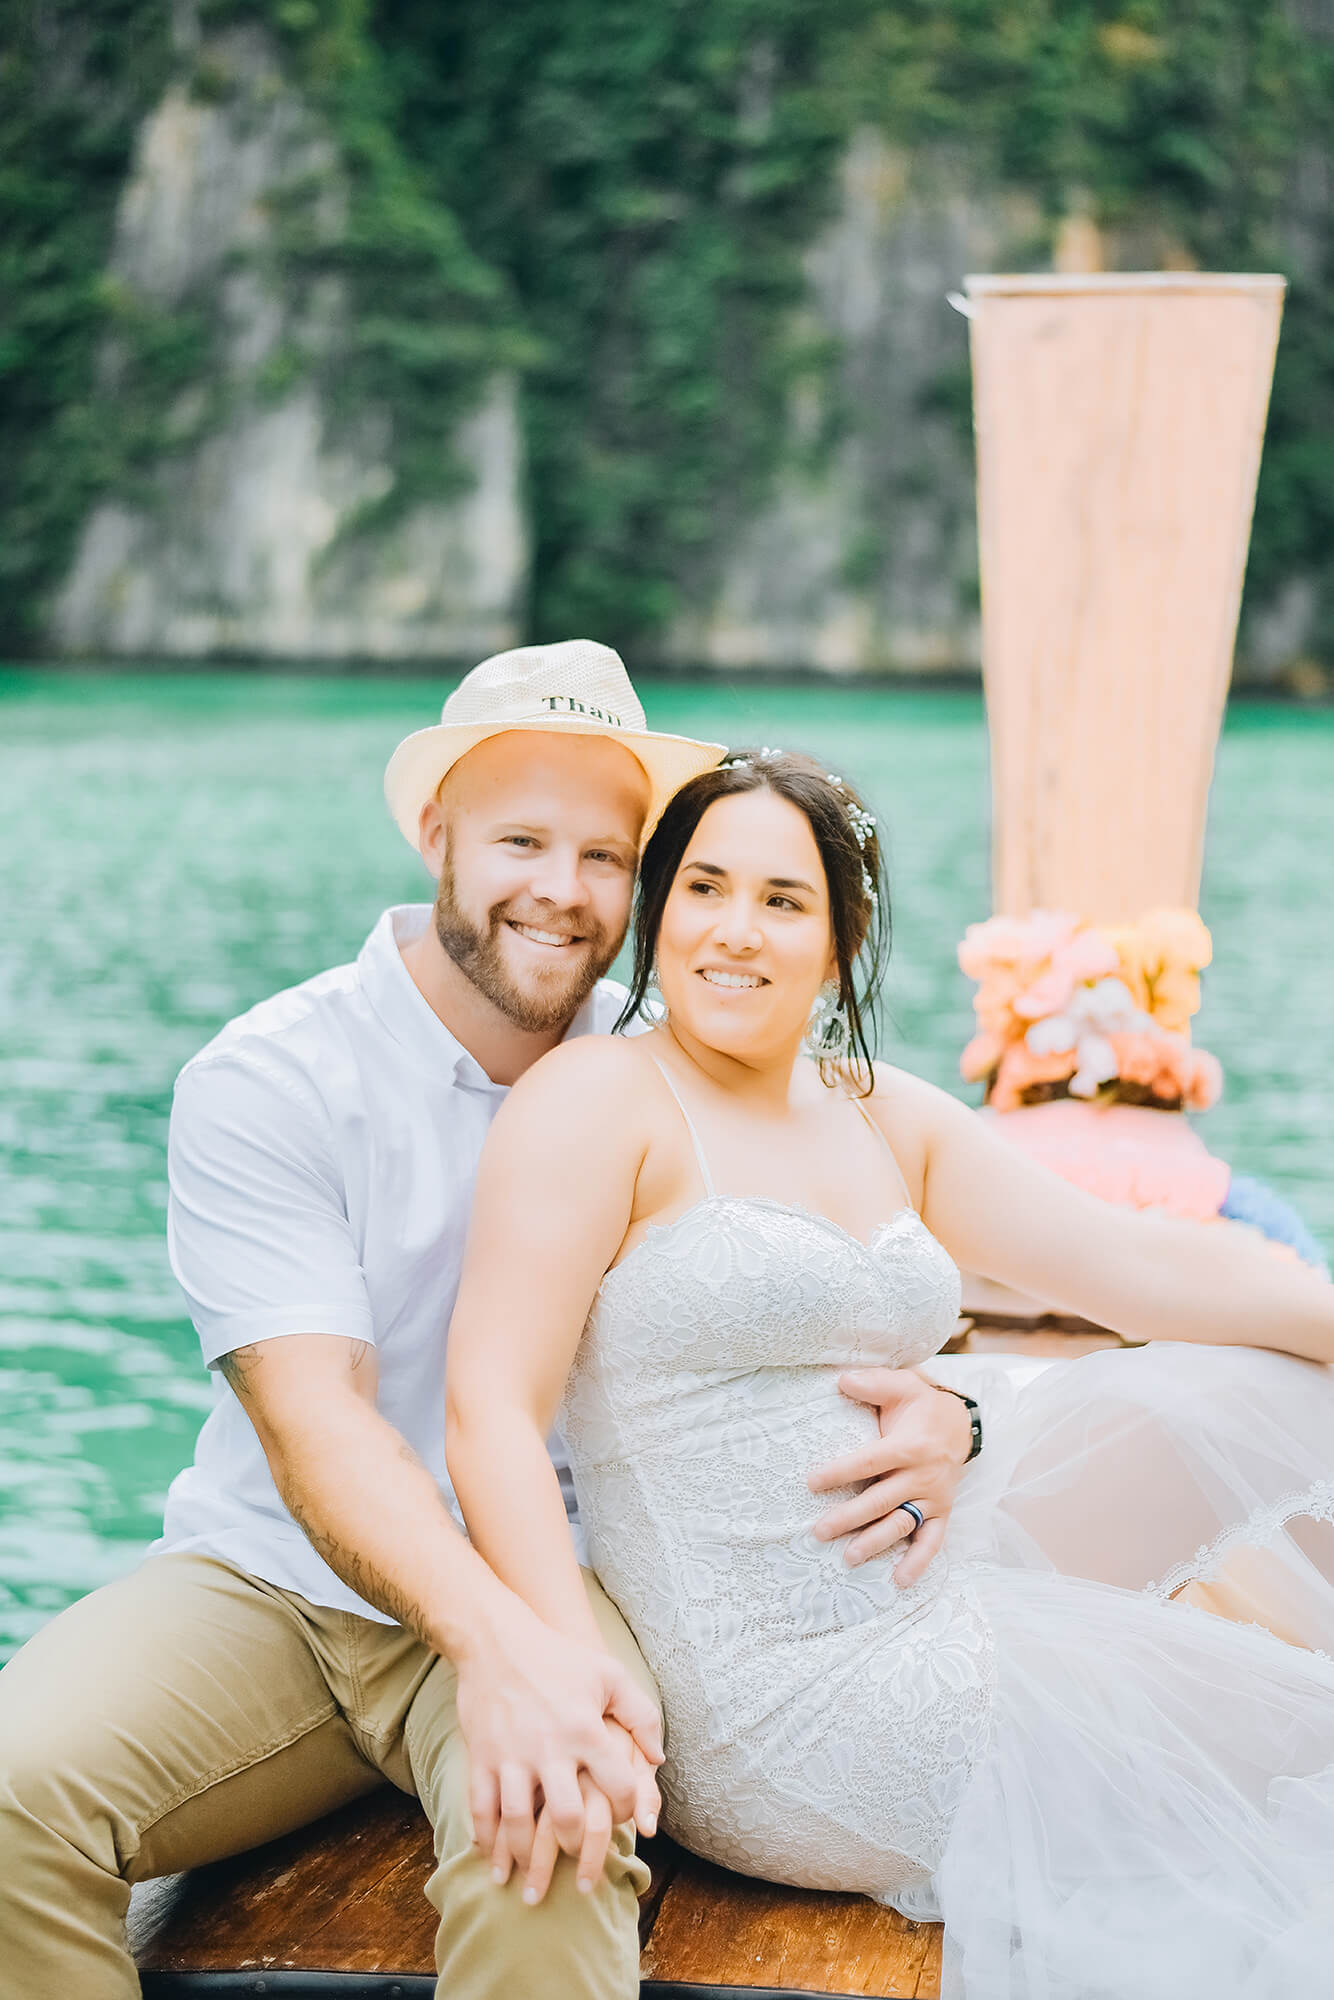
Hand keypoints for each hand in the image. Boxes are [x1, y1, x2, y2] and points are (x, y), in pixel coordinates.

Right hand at [455, 1599, 662, 1879]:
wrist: (496, 1640)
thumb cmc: (559, 1658)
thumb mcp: (610, 1675)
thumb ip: (641, 1715)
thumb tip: (657, 1759)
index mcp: (586, 1730)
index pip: (617, 1787)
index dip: (628, 1810)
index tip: (625, 1818)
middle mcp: (549, 1748)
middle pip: (566, 1817)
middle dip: (574, 1849)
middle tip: (577, 1864)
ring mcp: (511, 1755)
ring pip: (518, 1822)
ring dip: (523, 1858)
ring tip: (527, 1884)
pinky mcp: (481, 1757)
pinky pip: (480, 1808)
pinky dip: (485, 1840)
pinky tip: (491, 1860)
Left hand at [807, 1368, 971, 1583]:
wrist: (961, 1423)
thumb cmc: (921, 1405)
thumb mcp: (902, 1386)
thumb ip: (873, 1383)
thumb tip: (841, 1379)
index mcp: (908, 1446)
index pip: (869, 1462)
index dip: (840, 1472)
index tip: (811, 1482)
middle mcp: (922, 1475)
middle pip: (881, 1500)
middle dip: (849, 1517)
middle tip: (819, 1531)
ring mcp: (933, 1497)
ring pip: (902, 1524)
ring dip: (876, 1543)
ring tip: (848, 1558)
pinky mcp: (942, 1512)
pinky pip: (932, 1541)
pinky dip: (918, 1562)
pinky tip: (900, 1580)